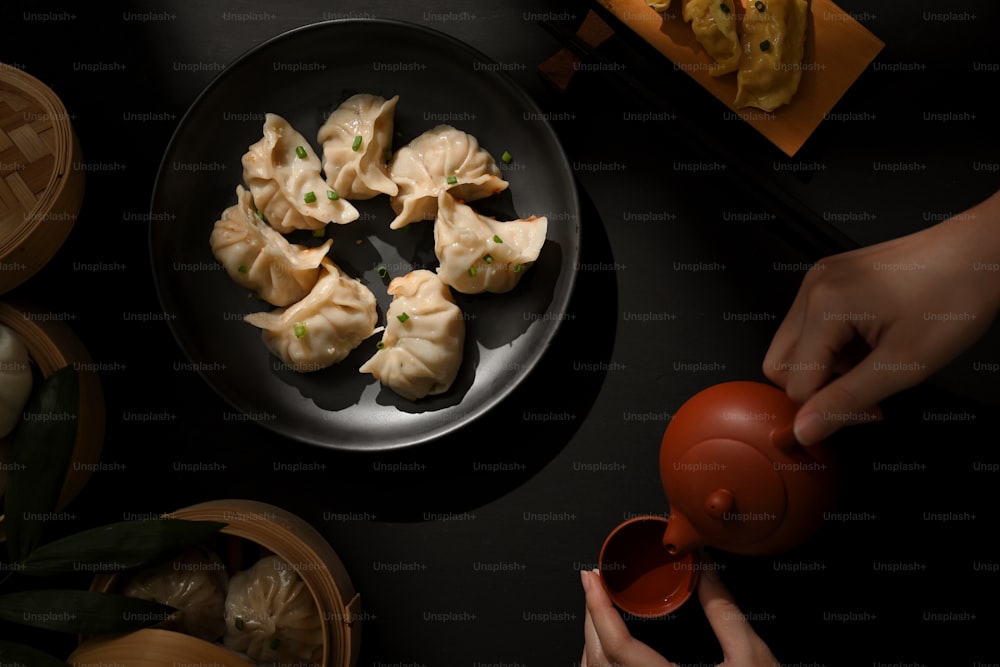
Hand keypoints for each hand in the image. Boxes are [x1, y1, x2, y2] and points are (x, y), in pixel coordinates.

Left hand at [580, 566, 777, 666]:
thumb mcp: (752, 657)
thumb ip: (724, 612)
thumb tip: (706, 571)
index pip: (618, 646)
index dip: (599, 608)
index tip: (592, 579)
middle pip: (601, 659)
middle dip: (592, 616)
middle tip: (594, 585)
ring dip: (593, 641)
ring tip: (598, 611)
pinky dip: (602, 663)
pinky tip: (608, 646)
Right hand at [763, 192, 999, 444]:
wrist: (978, 253)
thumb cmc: (953, 297)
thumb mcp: (903, 364)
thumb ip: (847, 401)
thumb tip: (804, 430)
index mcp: (825, 306)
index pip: (795, 383)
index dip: (828, 407)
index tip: (869, 410)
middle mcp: (812, 287)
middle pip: (780, 364)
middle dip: (817, 387)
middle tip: (864, 394)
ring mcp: (819, 279)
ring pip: (794, 347)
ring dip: (827, 367)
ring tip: (874, 363)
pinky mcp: (831, 277)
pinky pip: (811, 325)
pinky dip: (834, 345)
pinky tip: (870, 343)